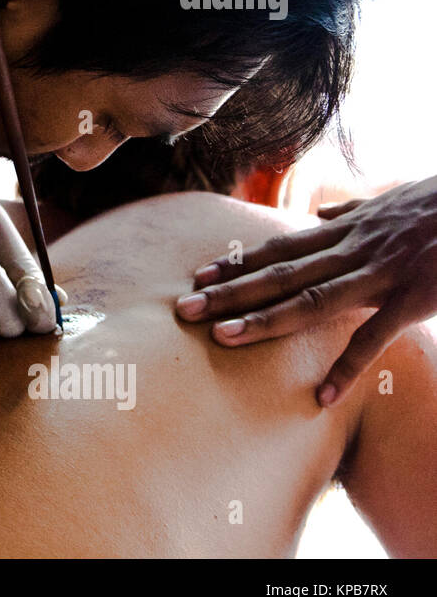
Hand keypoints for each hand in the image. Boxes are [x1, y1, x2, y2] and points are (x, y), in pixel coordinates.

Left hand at [175, 174, 436, 405]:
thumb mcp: (389, 200)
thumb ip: (352, 211)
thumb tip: (320, 211)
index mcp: (346, 231)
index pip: (278, 249)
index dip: (236, 264)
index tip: (196, 277)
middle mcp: (352, 250)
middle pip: (278, 274)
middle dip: (229, 292)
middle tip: (184, 309)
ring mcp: (381, 274)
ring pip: (311, 299)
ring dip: (265, 319)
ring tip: (224, 339)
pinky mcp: (416, 297)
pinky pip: (375, 337)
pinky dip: (347, 366)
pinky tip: (321, 396)